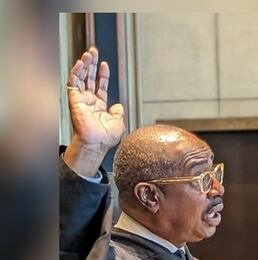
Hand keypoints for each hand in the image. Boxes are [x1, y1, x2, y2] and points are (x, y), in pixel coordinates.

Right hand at [63, 47, 124, 176]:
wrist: (96, 143)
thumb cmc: (105, 139)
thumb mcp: (118, 123)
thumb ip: (118, 113)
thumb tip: (119, 106)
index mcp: (99, 107)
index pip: (100, 86)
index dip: (102, 75)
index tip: (105, 65)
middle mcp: (89, 102)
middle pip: (89, 78)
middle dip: (92, 65)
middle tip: (94, 52)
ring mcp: (81, 100)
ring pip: (81, 78)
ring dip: (84, 65)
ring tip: (89, 53)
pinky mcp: (74, 99)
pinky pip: (73, 82)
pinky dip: (76, 72)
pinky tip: (80, 63)